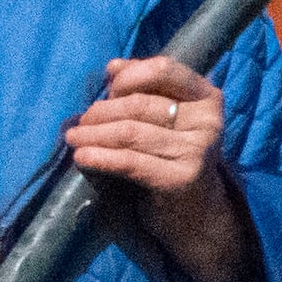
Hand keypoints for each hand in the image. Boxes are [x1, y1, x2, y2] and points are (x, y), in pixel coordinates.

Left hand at [67, 54, 255, 281]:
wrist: (196, 215)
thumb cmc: (172, 159)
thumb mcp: (163, 121)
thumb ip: (143, 90)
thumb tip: (113, 66)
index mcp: (207, 98)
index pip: (163, 70)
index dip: (128, 78)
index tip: (108, 90)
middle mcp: (208, 121)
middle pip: (139, 104)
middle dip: (101, 112)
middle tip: (80, 124)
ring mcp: (197, 150)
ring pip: (129, 132)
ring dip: (92, 134)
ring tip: (73, 138)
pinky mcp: (181, 179)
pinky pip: (129, 162)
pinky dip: (100, 157)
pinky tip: (82, 157)